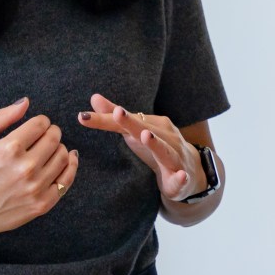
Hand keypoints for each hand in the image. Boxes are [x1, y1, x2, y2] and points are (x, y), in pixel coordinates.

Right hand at [0, 98, 78, 242]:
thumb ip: (2, 116)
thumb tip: (26, 102)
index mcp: (9, 149)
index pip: (41, 124)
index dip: (41, 121)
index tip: (37, 125)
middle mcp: (25, 168)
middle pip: (54, 138)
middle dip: (52, 132)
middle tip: (45, 135)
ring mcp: (35, 188)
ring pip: (63, 157)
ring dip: (60, 147)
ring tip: (50, 149)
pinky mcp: (42, 204)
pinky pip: (67, 180)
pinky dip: (71, 166)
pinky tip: (69, 159)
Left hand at [77, 94, 204, 201]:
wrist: (190, 170)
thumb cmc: (157, 147)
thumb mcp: (135, 132)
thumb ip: (114, 118)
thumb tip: (93, 97)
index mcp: (152, 124)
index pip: (126, 120)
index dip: (106, 118)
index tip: (83, 116)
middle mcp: (164, 136)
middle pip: (145, 129)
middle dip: (132, 122)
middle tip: (117, 113)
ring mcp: (174, 155)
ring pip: (165, 150)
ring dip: (156, 143)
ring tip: (145, 136)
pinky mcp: (180, 177)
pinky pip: (181, 177)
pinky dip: (181, 176)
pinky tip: (181, 176)